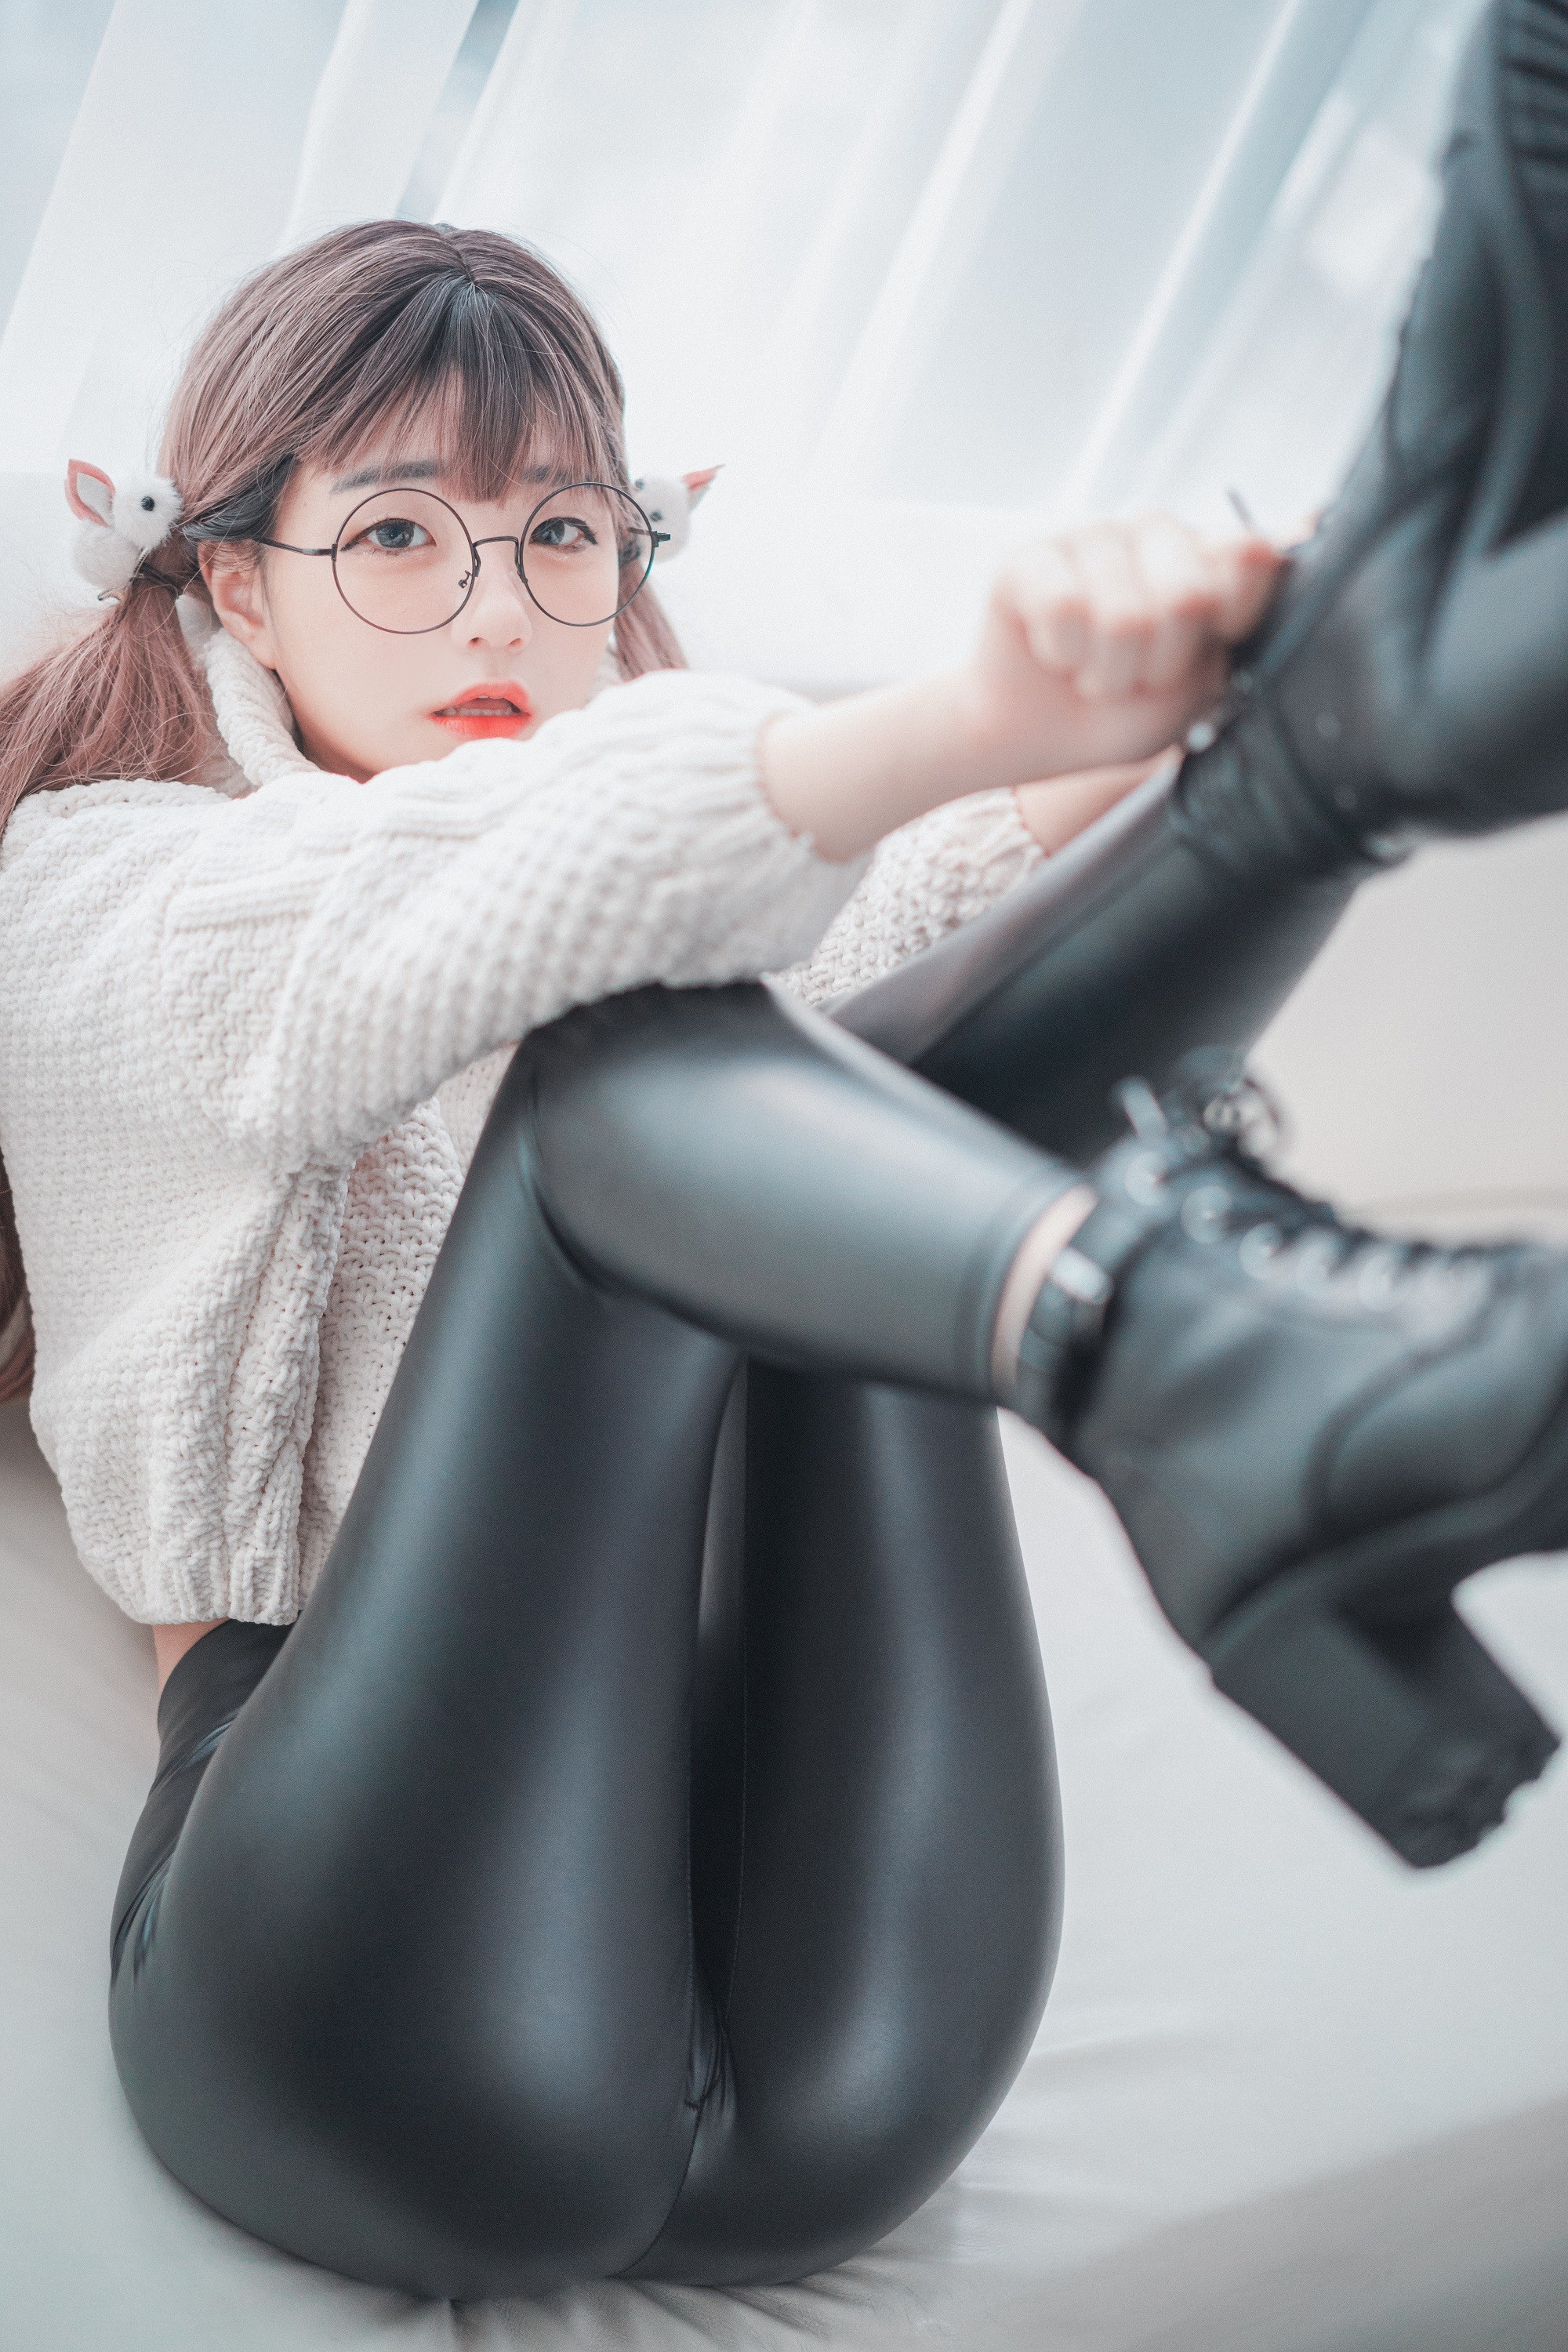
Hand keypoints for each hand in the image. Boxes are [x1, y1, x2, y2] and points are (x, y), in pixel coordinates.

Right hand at [965, 513, 1283, 781]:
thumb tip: (1265, 544)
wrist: (1033, 741)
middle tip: (1135, 676)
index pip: (1249, 557)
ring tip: (1090, 672)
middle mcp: (1152, 528)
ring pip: (1122, 616)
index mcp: (1206, 554)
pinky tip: (1052, 652)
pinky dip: (1059, 654)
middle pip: (1187, 596)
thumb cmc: (1121, 711)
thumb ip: (1238, 616)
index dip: (1227, 622)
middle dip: (1158, 664)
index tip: (1197, 657)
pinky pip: (1063, 608)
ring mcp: (1090, 534)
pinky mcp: (1028, 556)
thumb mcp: (1199, 683)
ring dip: (1105, 673)